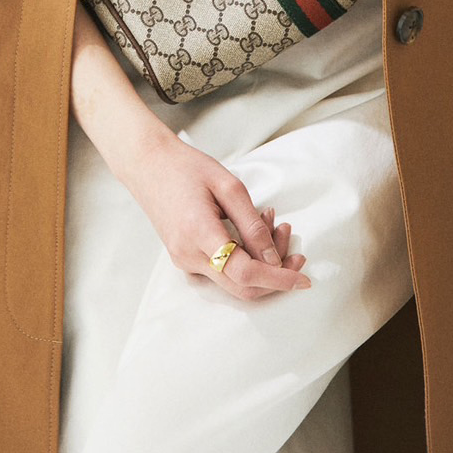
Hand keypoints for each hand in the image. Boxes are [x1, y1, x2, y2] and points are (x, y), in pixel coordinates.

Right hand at [123, 128, 311, 302]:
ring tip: (272, 224)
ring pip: (233, 281)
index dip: (279, 278)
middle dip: (276, 274)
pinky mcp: (184, 260)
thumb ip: (252, 225)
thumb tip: (274, 259)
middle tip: (295, 247)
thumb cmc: (187, 168)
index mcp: (200, 234)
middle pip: (243, 287)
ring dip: (261, 263)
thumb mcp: (228, 186)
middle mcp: (189, 256)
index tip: (304, 278)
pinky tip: (251, 232)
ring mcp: (184, 261)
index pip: (246, 273)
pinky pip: (221, 271)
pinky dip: (244, 259)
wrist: (148, 165)